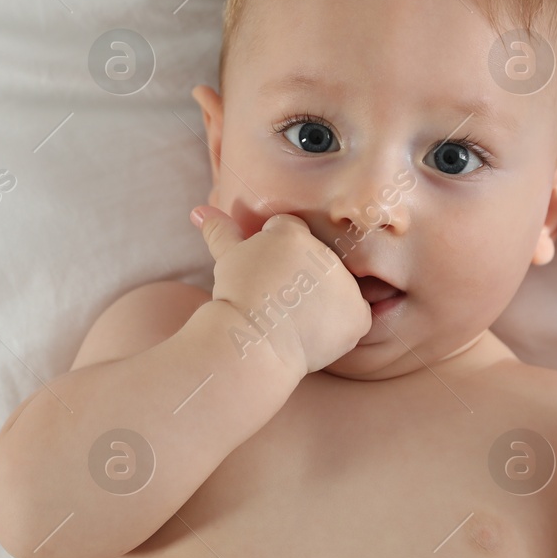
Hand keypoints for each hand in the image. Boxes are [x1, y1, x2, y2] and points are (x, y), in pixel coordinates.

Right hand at [193, 206, 371, 374]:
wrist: (250, 346)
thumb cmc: (235, 303)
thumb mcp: (226, 261)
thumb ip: (221, 232)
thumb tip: (198, 211)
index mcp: (292, 232)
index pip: (290, 232)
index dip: (274, 255)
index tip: (264, 276)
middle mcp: (324, 252)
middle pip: (317, 259)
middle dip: (301, 275)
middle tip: (278, 301)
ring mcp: (345, 284)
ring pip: (337, 286)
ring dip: (323, 298)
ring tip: (294, 318)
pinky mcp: (358, 314)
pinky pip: (355, 314)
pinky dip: (340, 325)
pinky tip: (315, 331)